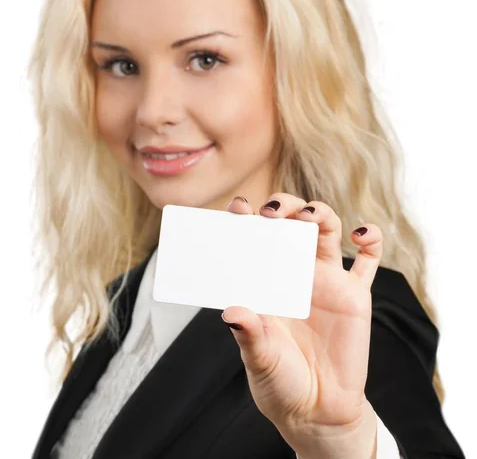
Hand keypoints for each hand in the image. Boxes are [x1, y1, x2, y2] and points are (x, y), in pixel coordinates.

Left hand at [222, 192, 382, 441]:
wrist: (318, 411)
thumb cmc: (280, 382)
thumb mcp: (260, 359)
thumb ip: (249, 335)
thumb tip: (233, 312)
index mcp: (267, 282)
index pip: (255, 240)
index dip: (247, 219)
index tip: (238, 209)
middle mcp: (296, 274)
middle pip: (291, 224)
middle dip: (283, 207)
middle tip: (273, 212)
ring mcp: (327, 281)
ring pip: (327, 231)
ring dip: (319, 213)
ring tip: (309, 215)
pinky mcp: (355, 295)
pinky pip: (368, 261)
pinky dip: (371, 239)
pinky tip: (361, 234)